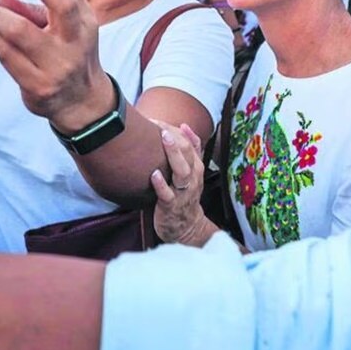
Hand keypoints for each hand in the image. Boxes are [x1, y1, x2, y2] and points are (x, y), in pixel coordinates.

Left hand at [0, 0, 108, 131]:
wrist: (83, 102)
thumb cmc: (69, 50)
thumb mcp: (63, 23)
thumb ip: (36, 3)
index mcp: (84, 19)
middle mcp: (77, 41)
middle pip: (59, 3)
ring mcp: (59, 65)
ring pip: (19, 31)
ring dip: (0, 16)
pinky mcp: (39, 86)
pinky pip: (6, 55)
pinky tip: (0, 39)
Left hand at [150, 123, 212, 245]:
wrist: (187, 228)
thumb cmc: (184, 196)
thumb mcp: (191, 172)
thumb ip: (190, 150)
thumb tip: (184, 125)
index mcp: (196, 167)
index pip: (190, 144)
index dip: (176, 131)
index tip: (158, 121)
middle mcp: (192, 177)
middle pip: (188, 154)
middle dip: (175, 138)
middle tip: (159, 126)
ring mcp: (183, 192)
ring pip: (182, 171)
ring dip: (173, 154)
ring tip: (163, 139)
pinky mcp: (172, 206)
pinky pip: (168, 195)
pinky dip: (161, 184)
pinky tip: (154, 175)